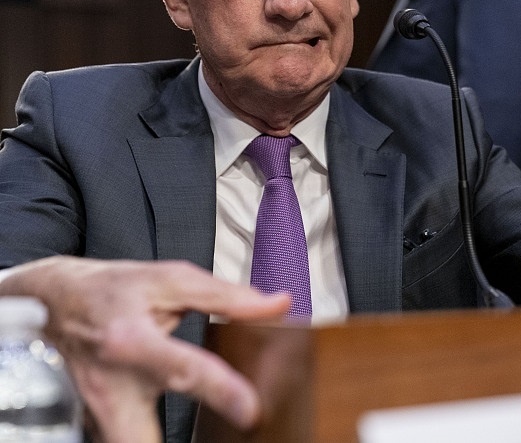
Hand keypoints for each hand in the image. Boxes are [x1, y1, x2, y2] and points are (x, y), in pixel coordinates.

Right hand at [0, 256, 289, 442]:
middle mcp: (112, 386)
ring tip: (217, 433)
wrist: (53, 304)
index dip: (220, 390)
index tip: (251, 410)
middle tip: (230, 436)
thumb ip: (226, 297)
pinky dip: (154, 439)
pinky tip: (193, 435)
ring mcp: (100, 414)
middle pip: (139, 440)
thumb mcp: (170, 280)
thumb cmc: (114, 290)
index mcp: (131, 342)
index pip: (182, 370)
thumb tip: (279, 305)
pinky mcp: (97, 426)